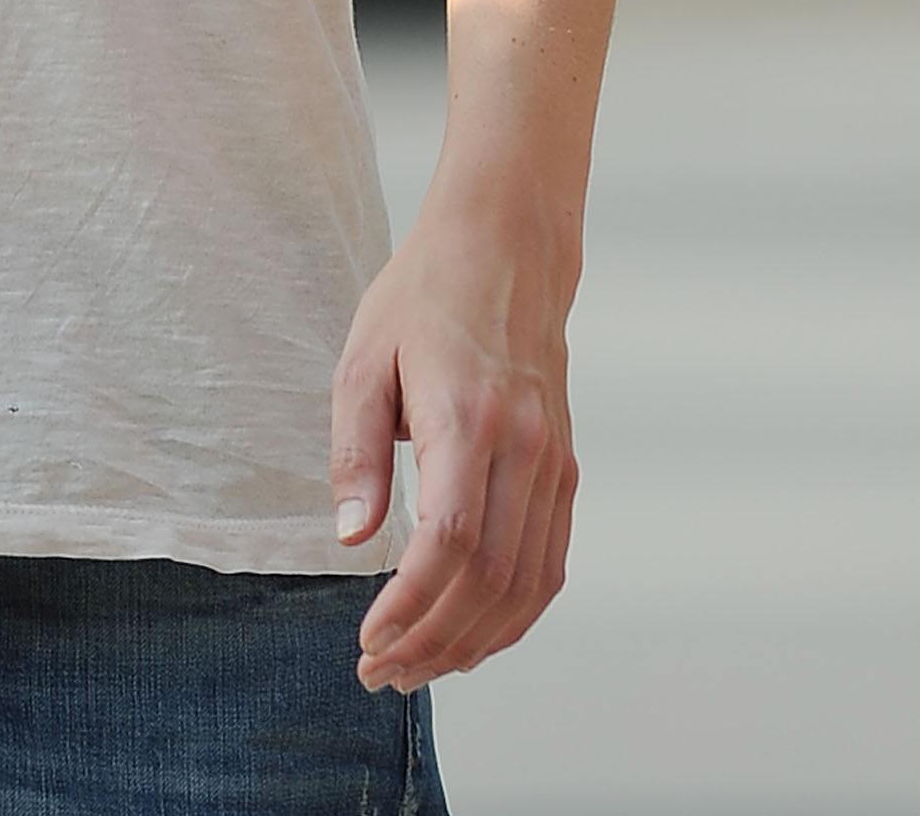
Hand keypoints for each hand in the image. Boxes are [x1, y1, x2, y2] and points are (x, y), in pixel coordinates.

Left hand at [330, 196, 579, 693]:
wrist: (506, 247)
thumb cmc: (423, 297)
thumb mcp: (363, 357)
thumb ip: (356, 451)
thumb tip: (353, 540)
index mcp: (467, 419)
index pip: (450, 542)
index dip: (410, 607)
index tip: (368, 641)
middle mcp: (523, 449)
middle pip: (489, 579)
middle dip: (434, 642)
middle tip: (382, 673)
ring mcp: (553, 462)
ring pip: (527, 584)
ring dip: (475, 641)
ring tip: (419, 668)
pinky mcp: (565, 469)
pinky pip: (550, 563)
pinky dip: (515, 614)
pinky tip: (473, 635)